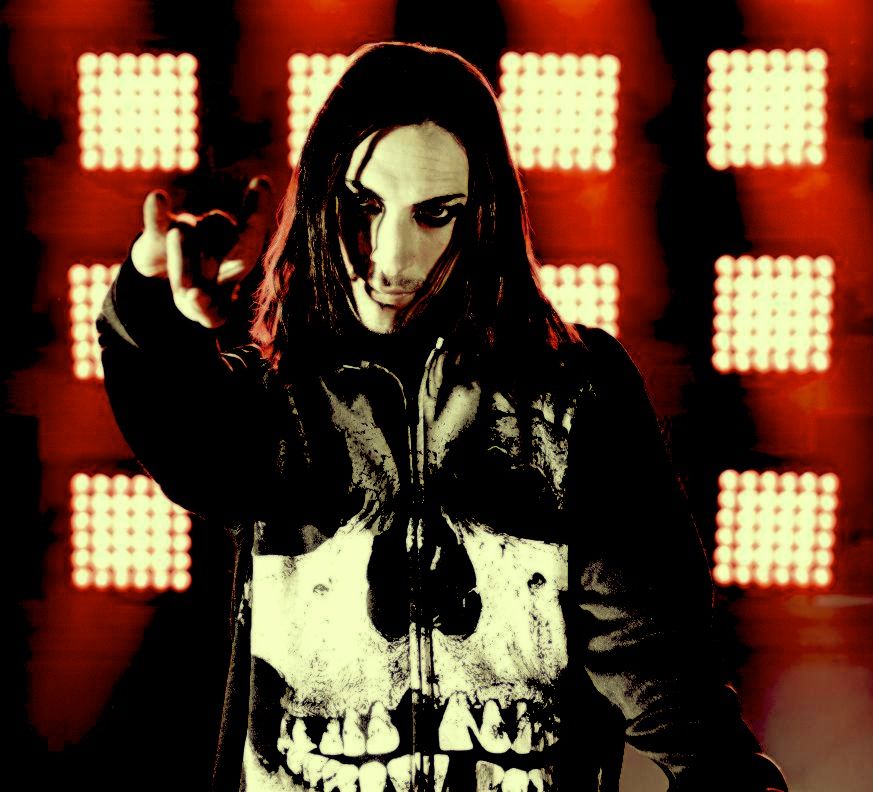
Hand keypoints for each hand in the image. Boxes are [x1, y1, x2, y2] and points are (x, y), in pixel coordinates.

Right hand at [130, 176, 273, 327]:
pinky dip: (156, 212)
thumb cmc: (201, 296)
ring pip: (184, 238)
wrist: (166, 282)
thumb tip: (195, 296)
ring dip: (183, 267)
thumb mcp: (210, 313)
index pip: (250, 231)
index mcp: (239, 251)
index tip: (261, 184)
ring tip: (185, 287)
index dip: (256, 210)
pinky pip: (157, 221)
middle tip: (198, 292)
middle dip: (204, 272)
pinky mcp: (157, 233)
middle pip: (213, 244)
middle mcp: (216, 232)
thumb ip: (209, 312)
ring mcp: (187, 229)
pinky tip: (158, 198)